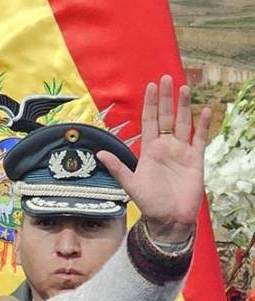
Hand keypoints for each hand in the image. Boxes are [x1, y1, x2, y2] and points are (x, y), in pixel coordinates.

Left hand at [97, 75, 210, 242]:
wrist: (169, 218)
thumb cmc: (149, 203)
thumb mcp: (130, 184)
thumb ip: (118, 167)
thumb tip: (99, 154)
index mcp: (149, 150)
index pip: (149, 121)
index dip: (150, 104)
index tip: (150, 87)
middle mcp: (165, 147)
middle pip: (166, 117)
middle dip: (166, 98)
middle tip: (166, 78)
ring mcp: (181, 152)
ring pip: (184, 123)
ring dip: (184, 106)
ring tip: (184, 87)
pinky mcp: (196, 159)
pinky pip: (200, 138)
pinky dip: (203, 125)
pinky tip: (206, 110)